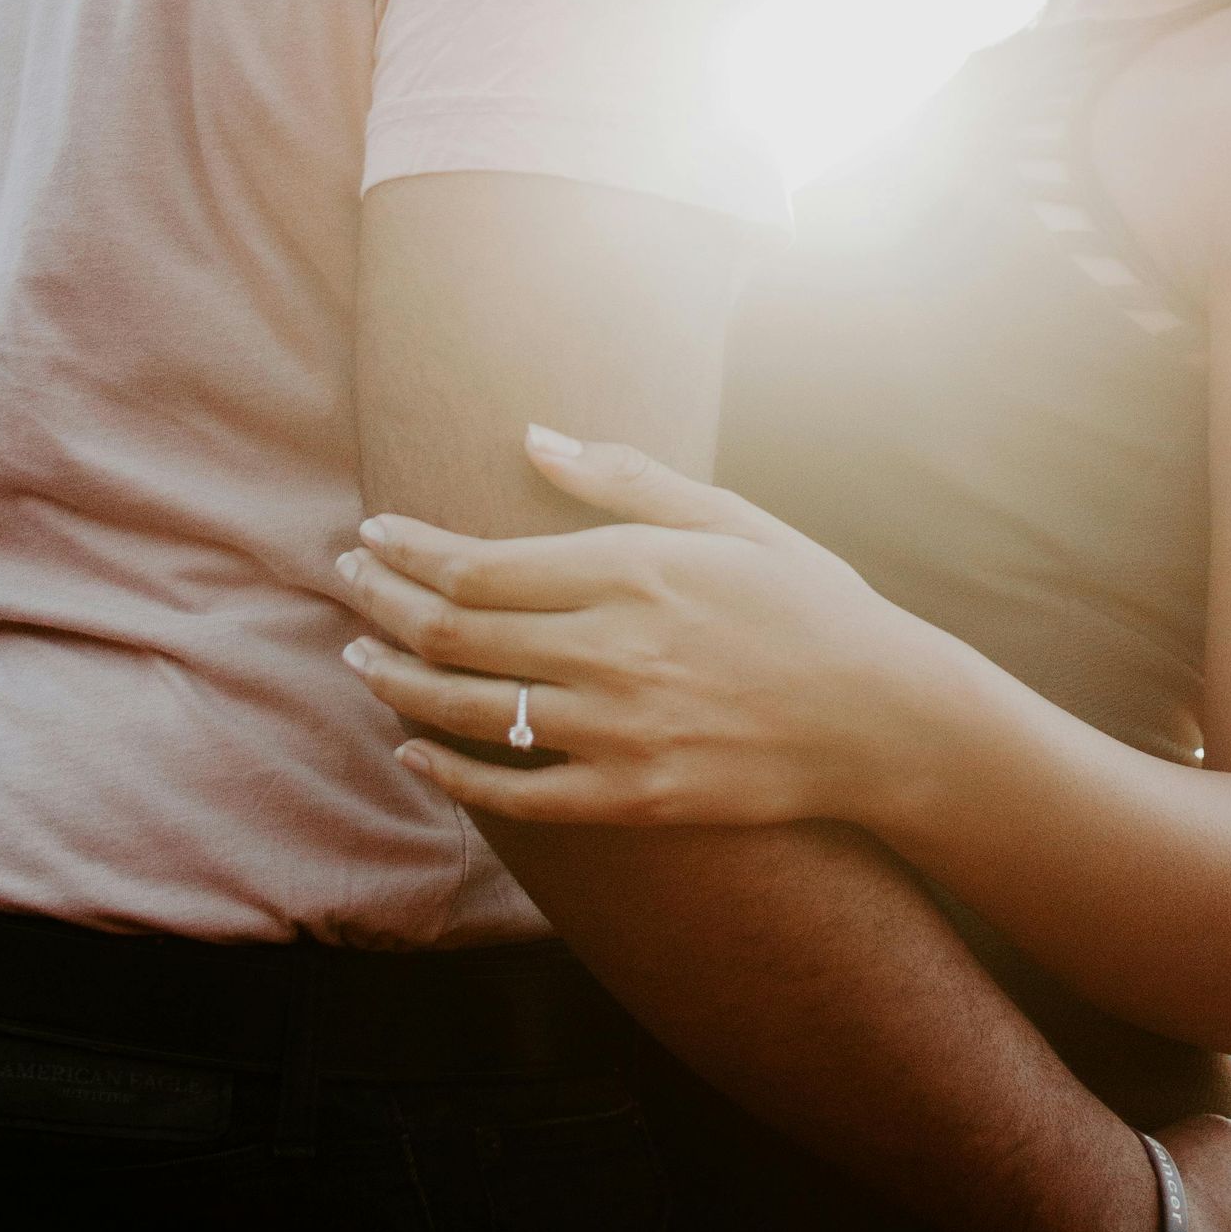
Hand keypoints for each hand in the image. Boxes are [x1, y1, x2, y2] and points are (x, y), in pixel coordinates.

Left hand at [335, 429, 942, 826]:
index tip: (370, 534)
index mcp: (633, 569)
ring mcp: (620, 732)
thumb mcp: (729, 517)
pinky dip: (451, 773)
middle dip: (383, 604)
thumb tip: (532, 433)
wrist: (884, 718)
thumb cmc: (809, 602)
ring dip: (397, 684)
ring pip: (469, 712)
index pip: (478, 565)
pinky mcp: (632, 798)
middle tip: (346, 582)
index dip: (408, 551)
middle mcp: (614, 649)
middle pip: (455, 634)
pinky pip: (517, 794)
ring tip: (359, 658)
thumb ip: (625, 477)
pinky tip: (414, 752)